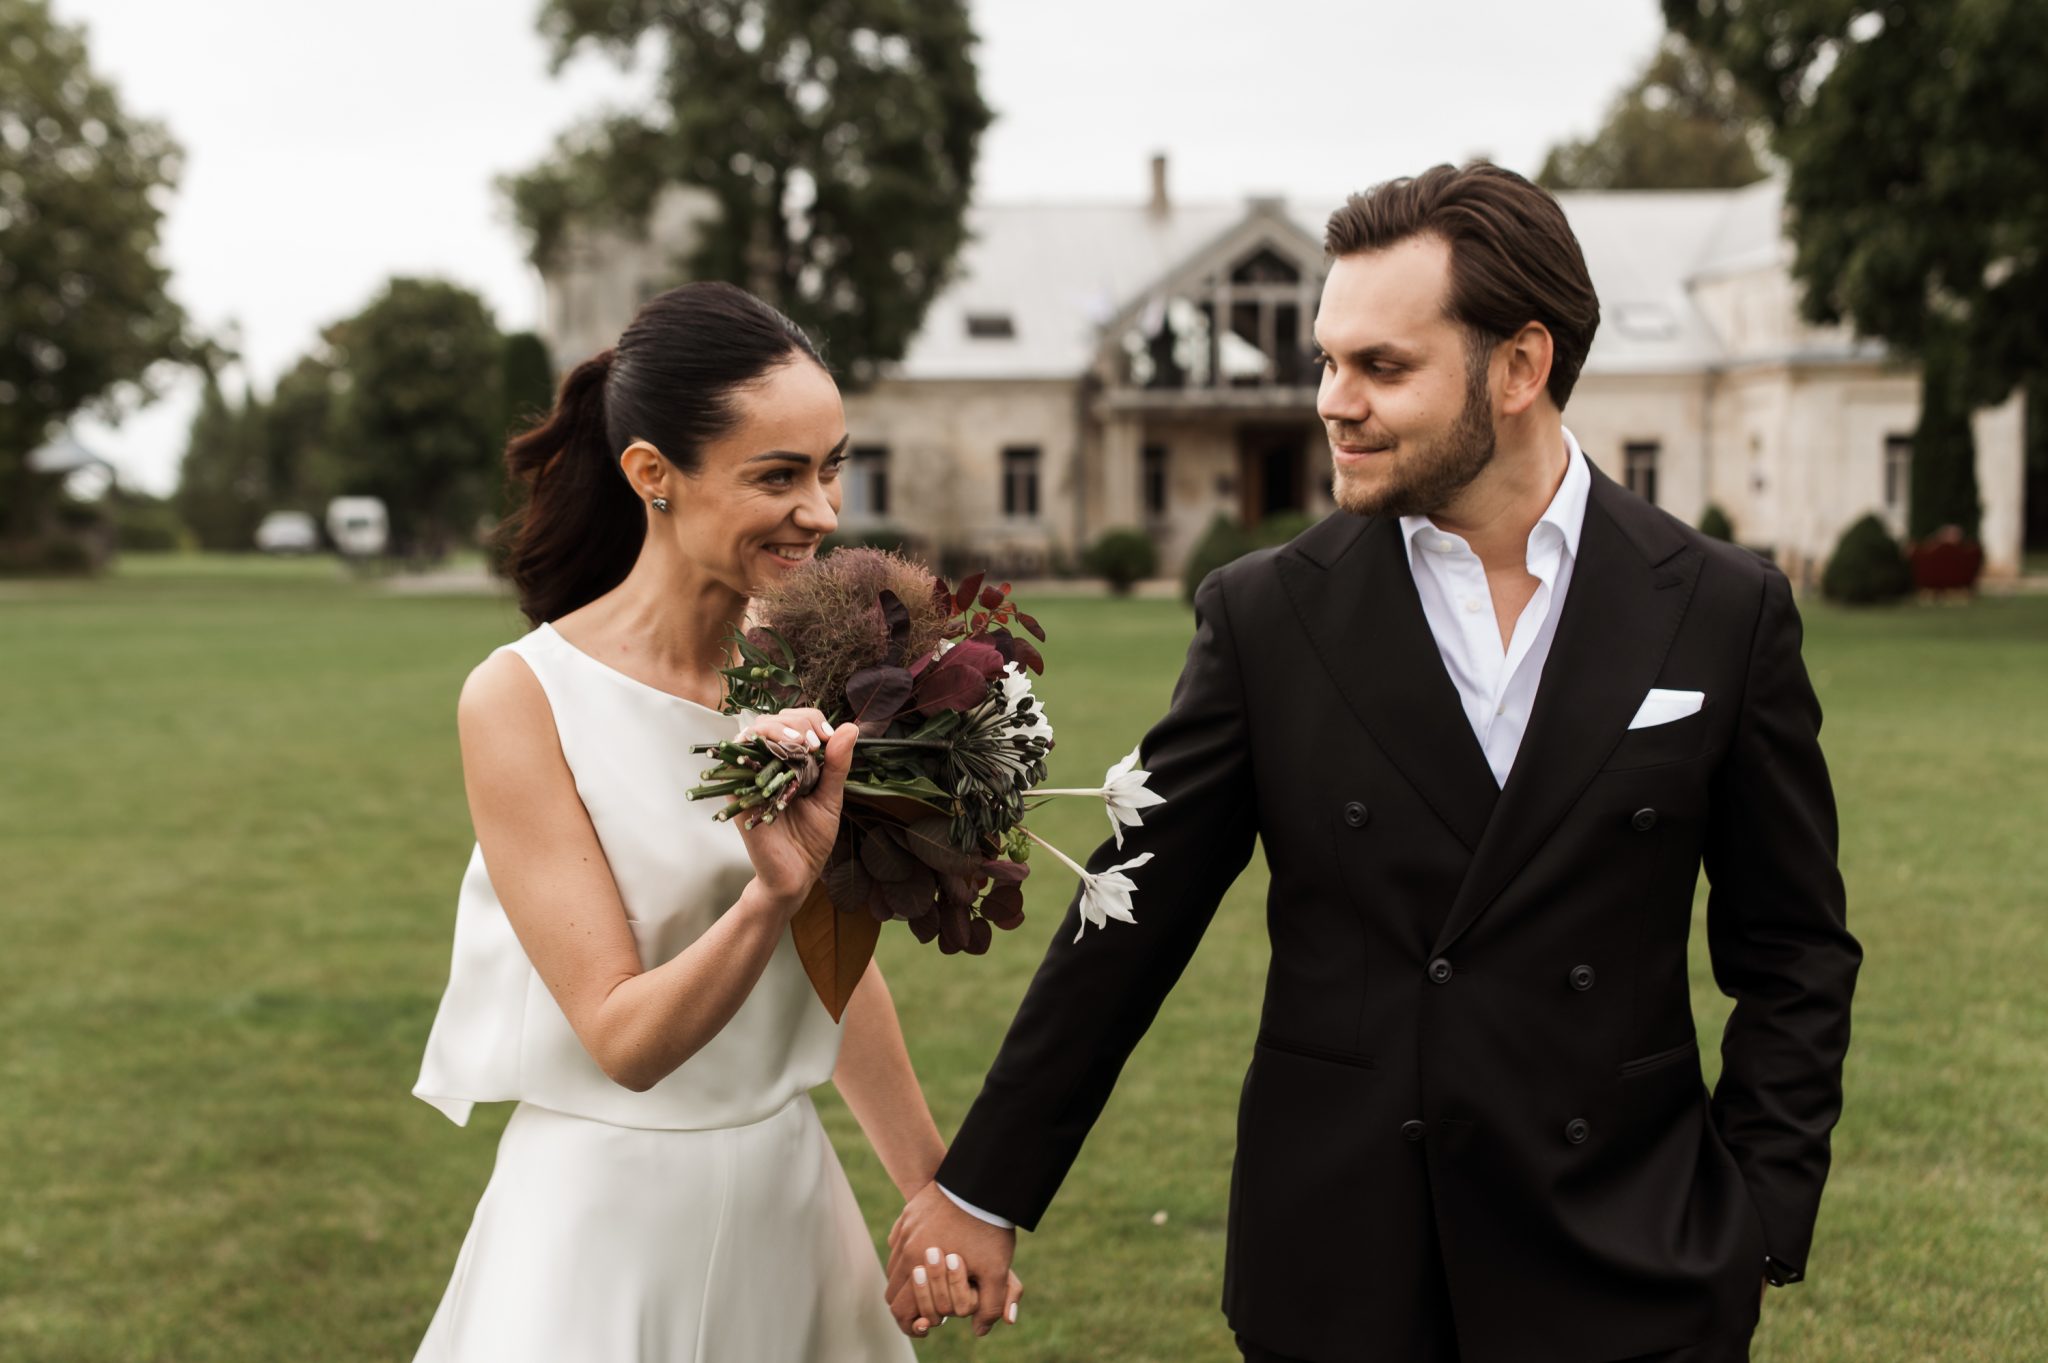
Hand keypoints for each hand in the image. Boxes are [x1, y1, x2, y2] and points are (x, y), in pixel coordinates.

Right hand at [735, 708, 855, 905]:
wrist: (795, 874)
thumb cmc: (812, 838)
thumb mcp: (831, 797)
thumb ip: (838, 764)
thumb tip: (851, 727)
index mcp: (792, 760)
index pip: (796, 720)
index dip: (812, 720)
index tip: (828, 738)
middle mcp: (769, 763)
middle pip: (773, 718)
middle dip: (798, 722)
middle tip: (815, 744)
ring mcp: (752, 775)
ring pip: (753, 731)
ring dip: (777, 729)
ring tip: (800, 744)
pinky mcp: (738, 790)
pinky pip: (737, 759)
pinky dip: (754, 748)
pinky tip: (776, 755)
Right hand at [886, 1182, 1019, 1336]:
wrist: (982, 1184)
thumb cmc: (988, 1230)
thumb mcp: (996, 1272)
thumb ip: (988, 1307)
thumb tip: (979, 1330)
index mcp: (918, 1265)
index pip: (899, 1307)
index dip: (910, 1321)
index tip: (927, 1322)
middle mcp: (905, 1247)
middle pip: (893, 1287)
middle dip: (909, 1299)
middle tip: (931, 1302)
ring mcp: (905, 1227)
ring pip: (895, 1263)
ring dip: (908, 1275)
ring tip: (932, 1278)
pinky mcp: (910, 1212)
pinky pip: (899, 1240)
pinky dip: (908, 1252)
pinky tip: (929, 1251)